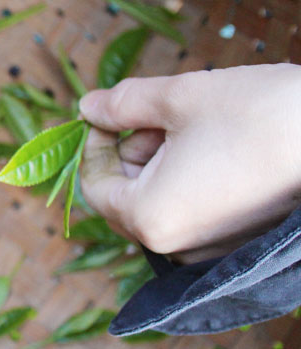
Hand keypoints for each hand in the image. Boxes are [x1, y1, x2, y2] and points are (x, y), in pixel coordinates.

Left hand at [79, 64, 300, 262]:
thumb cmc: (261, 115)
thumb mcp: (178, 98)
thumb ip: (122, 105)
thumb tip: (87, 106)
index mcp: (150, 220)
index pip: (94, 186)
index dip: (95, 144)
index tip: (111, 112)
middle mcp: (177, 248)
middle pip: (125, 197)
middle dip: (132, 150)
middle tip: (161, 113)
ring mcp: (211, 250)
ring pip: (160, 200)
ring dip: (162, 159)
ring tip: (195, 123)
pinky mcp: (239, 242)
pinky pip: (193, 210)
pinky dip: (190, 176)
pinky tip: (216, 144)